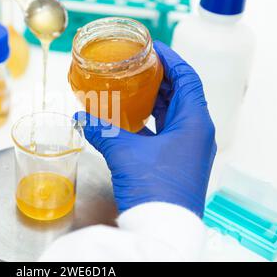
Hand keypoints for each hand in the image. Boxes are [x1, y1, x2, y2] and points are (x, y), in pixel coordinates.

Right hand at [75, 41, 216, 217]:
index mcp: (194, 122)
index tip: (154, 47)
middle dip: (160, 78)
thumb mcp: (125, 153)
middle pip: (181, 95)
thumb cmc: (154, 187)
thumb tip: (80, 117)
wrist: (162, 229)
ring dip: (156, 101)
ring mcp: (189, 150)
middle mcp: (196, 133)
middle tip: (138, 65)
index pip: (188, 78)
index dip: (171, 59)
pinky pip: (167, 134)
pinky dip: (151, 123)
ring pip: (174, 115)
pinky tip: (131, 122)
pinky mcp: (178, 164)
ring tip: (133, 88)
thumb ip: (102, 130)